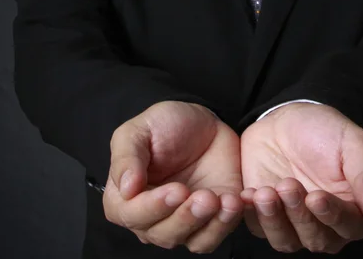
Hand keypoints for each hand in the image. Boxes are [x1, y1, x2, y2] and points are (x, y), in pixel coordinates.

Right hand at [103, 101, 243, 252]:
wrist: (203, 121)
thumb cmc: (165, 124)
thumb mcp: (138, 131)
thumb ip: (127, 157)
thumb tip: (126, 189)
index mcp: (125, 198)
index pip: (132, 215)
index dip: (153, 207)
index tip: (176, 190)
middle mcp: (152, 218)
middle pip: (163, 234)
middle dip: (186, 217)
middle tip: (205, 196)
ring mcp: (184, 221)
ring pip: (194, 241)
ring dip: (210, 224)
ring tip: (224, 200)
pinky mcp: (213, 218)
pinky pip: (219, 233)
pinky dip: (229, 222)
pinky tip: (237, 200)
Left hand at [240, 103, 362, 253]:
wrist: (286, 119)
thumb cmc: (325, 131)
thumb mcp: (354, 142)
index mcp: (355, 210)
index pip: (349, 227)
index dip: (333, 215)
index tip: (316, 197)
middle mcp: (325, 224)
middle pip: (316, 238)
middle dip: (300, 214)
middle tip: (288, 185)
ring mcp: (293, 223)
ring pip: (285, 240)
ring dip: (274, 220)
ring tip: (264, 192)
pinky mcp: (265, 217)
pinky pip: (257, 227)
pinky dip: (253, 214)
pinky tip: (249, 193)